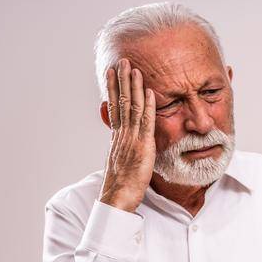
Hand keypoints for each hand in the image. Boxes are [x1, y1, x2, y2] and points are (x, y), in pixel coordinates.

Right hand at [98, 62, 156, 212]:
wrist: (118, 200)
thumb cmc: (121, 183)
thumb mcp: (118, 159)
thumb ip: (120, 143)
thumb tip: (118, 133)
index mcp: (117, 136)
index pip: (114, 106)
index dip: (112, 87)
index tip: (111, 71)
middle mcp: (122, 134)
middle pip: (121, 101)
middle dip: (122, 80)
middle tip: (123, 61)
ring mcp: (131, 138)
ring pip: (132, 107)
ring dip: (133, 86)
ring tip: (134, 68)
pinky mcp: (143, 146)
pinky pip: (146, 122)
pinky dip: (148, 106)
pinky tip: (149, 92)